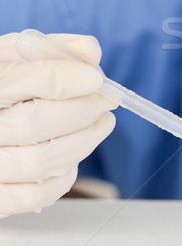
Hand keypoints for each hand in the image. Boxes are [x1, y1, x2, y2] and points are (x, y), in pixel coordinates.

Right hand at [0, 33, 116, 218]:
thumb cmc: (3, 84)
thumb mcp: (16, 56)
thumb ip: (53, 50)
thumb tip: (90, 52)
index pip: (26, 80)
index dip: (69, 78)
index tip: (95, 78)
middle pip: (37, 123)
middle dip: (85, 110)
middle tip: (107, 101)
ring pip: (43, 161)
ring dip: (86, 140)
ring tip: (101, 123)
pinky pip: (37, 195)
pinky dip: (65, 175)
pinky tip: (73, 153)